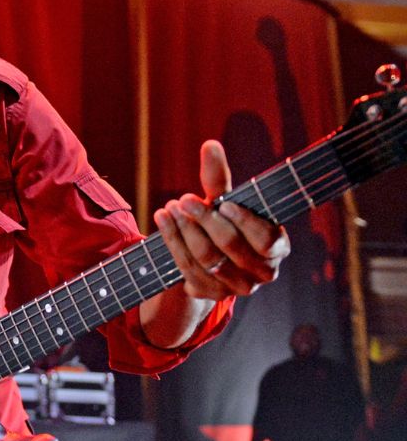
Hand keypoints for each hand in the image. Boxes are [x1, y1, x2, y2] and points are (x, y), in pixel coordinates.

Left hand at [152, 140, 290, 299]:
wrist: (206, 259)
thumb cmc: (224, 222)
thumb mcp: (224, 202)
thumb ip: (219, 179)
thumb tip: (209, 145)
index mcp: (278, 249)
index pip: (266, 239)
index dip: (243, 221)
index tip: (222, 202)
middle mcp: (262, 273)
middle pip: (230, 246)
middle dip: (204, 220)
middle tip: (184, 199)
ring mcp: (236, 288)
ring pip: (206, 258)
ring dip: (183, 230)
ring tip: (169, 207)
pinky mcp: (209, 295)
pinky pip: (187, 270)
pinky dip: (172, 242)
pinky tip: (162, 221)